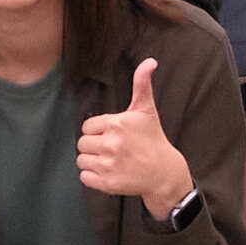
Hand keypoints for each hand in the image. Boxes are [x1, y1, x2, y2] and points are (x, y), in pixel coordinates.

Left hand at [76, 57, 198, 212]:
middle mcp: (112, 143)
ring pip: (81, 160)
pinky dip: (92, 177)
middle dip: (93, 146)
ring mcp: (109, 164)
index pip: (87, 127)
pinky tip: (107, 172)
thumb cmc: (152, 139)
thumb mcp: (146, 110)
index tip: (112, 135)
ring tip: (109, 161)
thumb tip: (150, 61)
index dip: (98, 131)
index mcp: (117, 124)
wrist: (163, 172)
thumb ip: (142, 84)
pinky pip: (84, 177)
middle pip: (82, 143)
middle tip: (111, 149)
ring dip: (92, 161)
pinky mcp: (108, 182)